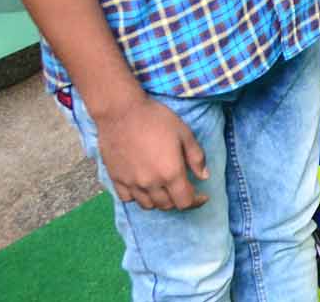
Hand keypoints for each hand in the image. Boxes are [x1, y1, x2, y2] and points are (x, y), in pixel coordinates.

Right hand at [92, 95, 209, 211]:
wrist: (122, 112)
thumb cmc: (157, 119)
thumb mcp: (184, 133)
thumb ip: (196, 157)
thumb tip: (204, 176)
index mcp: (170, 173)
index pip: (185, 202)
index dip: (196, 202)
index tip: (202, 196)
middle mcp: (150, 184)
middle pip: (167, 205)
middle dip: (179, 200)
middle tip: (183, 188)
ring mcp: (131, 183)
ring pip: (147, 205)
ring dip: (159, 201)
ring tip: (165, 189)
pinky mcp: (115, 179)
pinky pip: (128, 198)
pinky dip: (138, 197)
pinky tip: (144, 187)